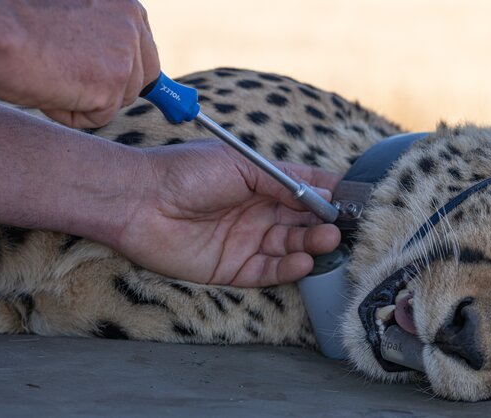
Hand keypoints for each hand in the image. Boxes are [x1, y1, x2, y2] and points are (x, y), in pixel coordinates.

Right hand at [0, 0, 159, 127]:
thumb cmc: (14, 22)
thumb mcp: (72, 19)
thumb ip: (101, 36)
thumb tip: (118, 68)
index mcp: (123, 3)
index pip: (143, 50)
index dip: (124, 69)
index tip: (116, 79)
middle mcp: (132, 23)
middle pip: (142, 79)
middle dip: (112, 90)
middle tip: (75, 84)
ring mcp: (126, 54)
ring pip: (119, 100)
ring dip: (85, 99)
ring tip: (50, 75)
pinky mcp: (114, 84)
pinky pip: (99, 117)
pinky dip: (71, 113)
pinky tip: (49, 90)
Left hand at [116, 140, 341, 286]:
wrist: (138, 201)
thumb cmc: (185, 172)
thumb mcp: (241, 164)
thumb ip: (283, 180)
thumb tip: (322, 191)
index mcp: (262, 183)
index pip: (305, 190)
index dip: (328, 196)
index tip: (353, 202)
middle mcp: (258, 212)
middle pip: (302, 222)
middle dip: (324, 224)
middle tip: (341, 227)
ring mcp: (246, 242)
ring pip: (290, 248)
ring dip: (311, 245)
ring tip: (328, 241)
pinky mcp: (232, 269)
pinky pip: (268, 273)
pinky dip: (288, 269)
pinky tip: (303, 261)